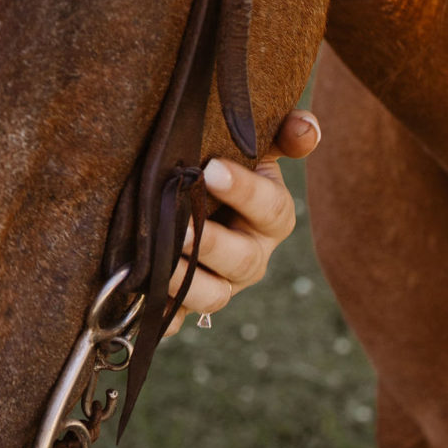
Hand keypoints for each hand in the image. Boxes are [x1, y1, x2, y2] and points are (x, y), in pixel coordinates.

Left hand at [171, 109, 319, 332]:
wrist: (188, 196)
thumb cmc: (226, 166)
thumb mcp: (255, 146)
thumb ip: (282, 133)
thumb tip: (306, 129)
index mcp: (272, 217)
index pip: (271, 208)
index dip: (245, 192)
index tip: (213, 169)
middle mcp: (251, 255)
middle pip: (243, 260)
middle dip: (212, 245)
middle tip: (180, 226)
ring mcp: (221, 283)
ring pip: (212, 296)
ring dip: (186, 283)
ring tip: (159, 263)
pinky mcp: (186, 303)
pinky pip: (175, 318)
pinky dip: (160, 316)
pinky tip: (140, 303)